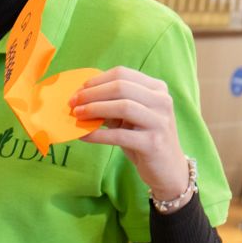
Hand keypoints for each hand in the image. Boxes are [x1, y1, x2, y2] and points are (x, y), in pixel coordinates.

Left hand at [70, 66, 189, 199]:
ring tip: (77, 116)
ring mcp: (159, 121)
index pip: (122, 73)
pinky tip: (84, 136)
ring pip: (123, 106)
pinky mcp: (153, 143)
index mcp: (157, 88)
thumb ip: (111, 105)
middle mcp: (162, 101)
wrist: (168, 169)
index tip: (78, 91)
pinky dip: (98, 134)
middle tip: (73, 103)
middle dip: (92, 93)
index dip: (96, 81)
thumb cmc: (144, 138)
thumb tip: (81, 98)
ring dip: (95, 109)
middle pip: (121, 87)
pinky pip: (119, 135)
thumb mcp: (130, 117)